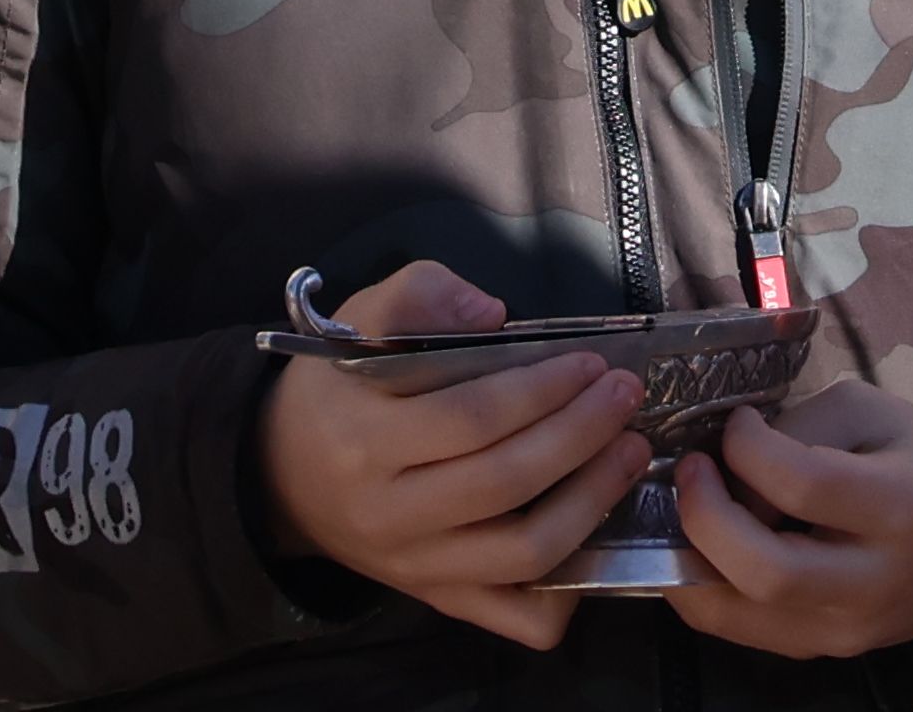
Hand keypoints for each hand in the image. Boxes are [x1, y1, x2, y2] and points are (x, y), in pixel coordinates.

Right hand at [252, 263, 645, 651]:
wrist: (280, 476)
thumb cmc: (336, 390)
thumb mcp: (359, 320)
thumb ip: (422, 295)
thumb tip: (493, 315)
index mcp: (364, 443)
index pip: (470, 420)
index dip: (541, 391)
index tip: (593, 362)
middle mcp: (390, 517)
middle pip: (504, 485)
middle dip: (580, 436)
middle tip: (625, 395)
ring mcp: (416, 569)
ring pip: (521, 556)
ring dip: (592, 503)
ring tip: (631, 452)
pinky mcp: (438, 599)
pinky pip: (515, 616)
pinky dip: (568, 585)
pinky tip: (601, 530)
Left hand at [668, 382, 912, 657]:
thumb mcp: (879, 415)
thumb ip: (802, 428)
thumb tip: (727, 460)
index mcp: (902, 507)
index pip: (804, 485)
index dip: (749, 449)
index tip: (737, 424)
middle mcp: (874, 583)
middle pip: (763, 569)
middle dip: (704, 516)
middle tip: (693, 471)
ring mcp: (845, 629)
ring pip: (735, 613)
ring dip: (689, 558)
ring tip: (691, 511)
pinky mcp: (822, 650)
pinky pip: (738, 628)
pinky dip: (706, 586)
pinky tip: (708, 547)